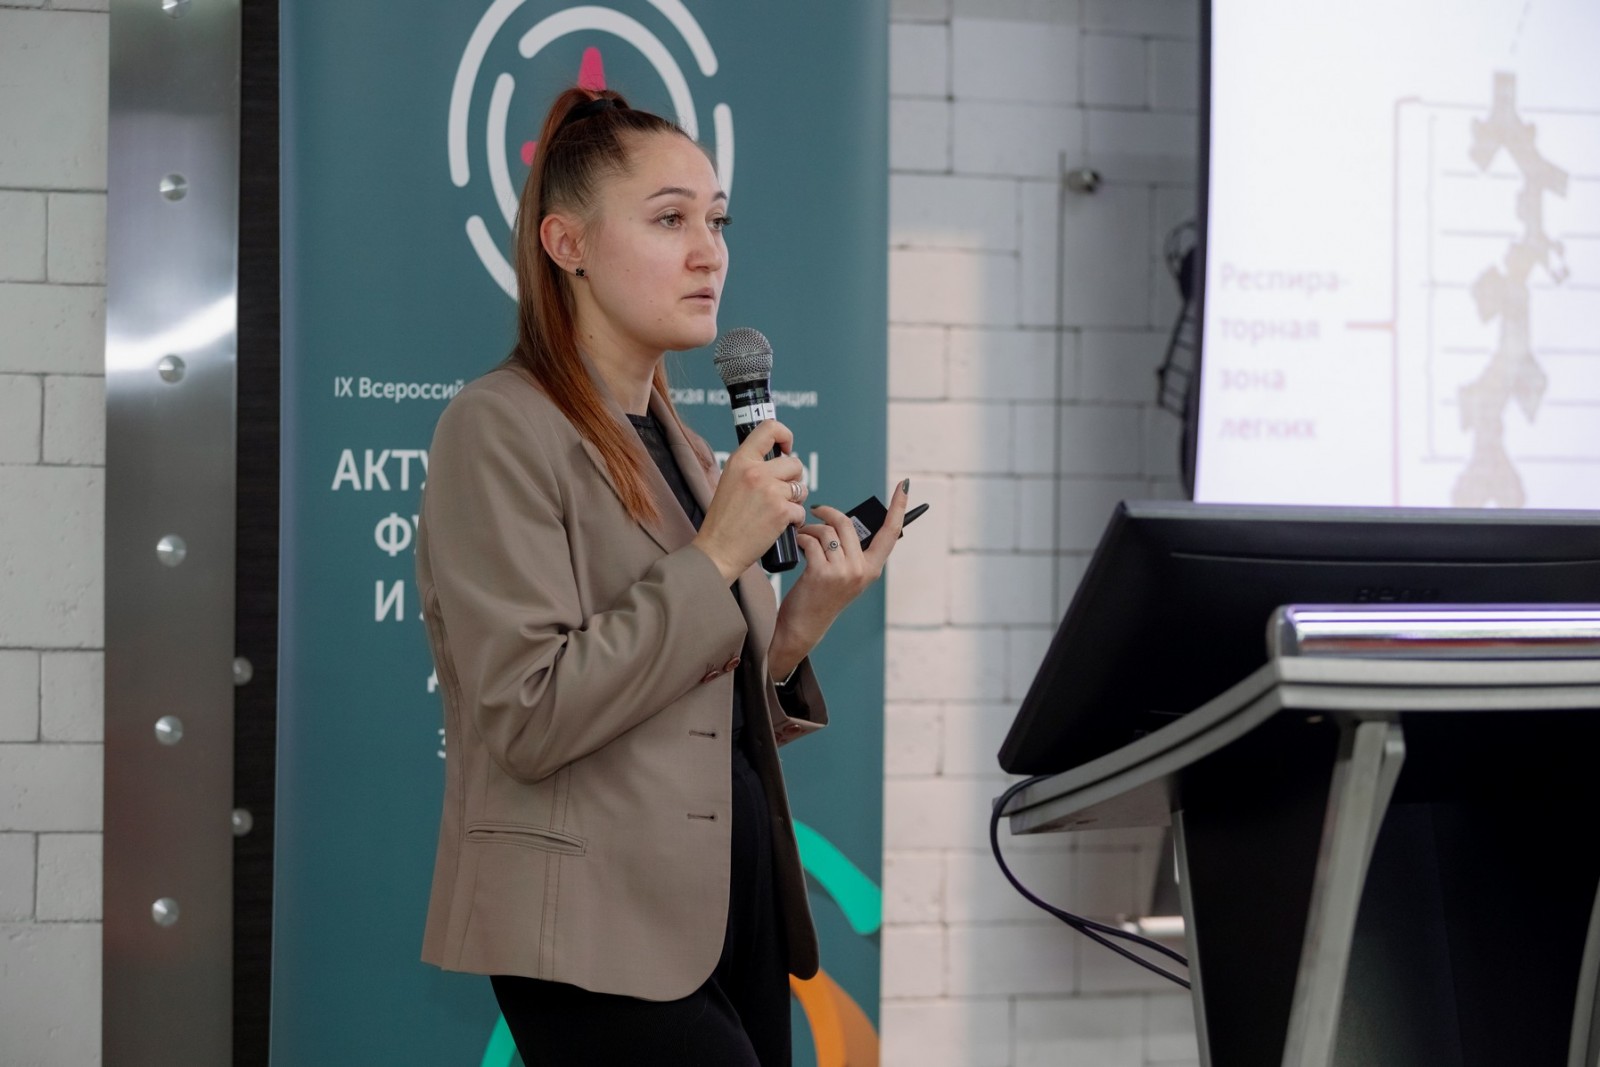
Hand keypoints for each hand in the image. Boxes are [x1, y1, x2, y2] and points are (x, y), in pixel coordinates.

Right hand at [692, 420, 808, 582]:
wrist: (718, 550)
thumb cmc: (723, 521)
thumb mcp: (729, 482)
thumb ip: (750, 468)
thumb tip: (777, 461)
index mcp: (740, 461)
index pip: (769, 428)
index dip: (785, 435)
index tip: (786, 448)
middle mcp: (756, 472)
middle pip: (794, 463)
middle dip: (794, 478)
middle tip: (782, 493)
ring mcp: (770, 491)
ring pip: (801, 486)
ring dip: (795, 499)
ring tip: (778, 510)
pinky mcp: (782, 511)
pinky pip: (801, 510)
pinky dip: (795, 520)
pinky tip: (779, 525)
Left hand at [769, 477, 909, 679]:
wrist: (803, 627)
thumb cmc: (821, 597)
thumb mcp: (845, 575)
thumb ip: (850, 551)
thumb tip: (840, 521)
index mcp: (872, 568)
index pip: (891, 531)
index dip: (898, 506)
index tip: (905, 485)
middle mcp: (861, 570)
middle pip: (846, 523)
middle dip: (826, 513)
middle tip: (815, 512)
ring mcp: (843, 572)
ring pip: (827, 530)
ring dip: (809, 529)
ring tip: (803, 537)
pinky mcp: (822, 573)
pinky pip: (811, 541)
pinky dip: (801, 539)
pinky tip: (798, 547)